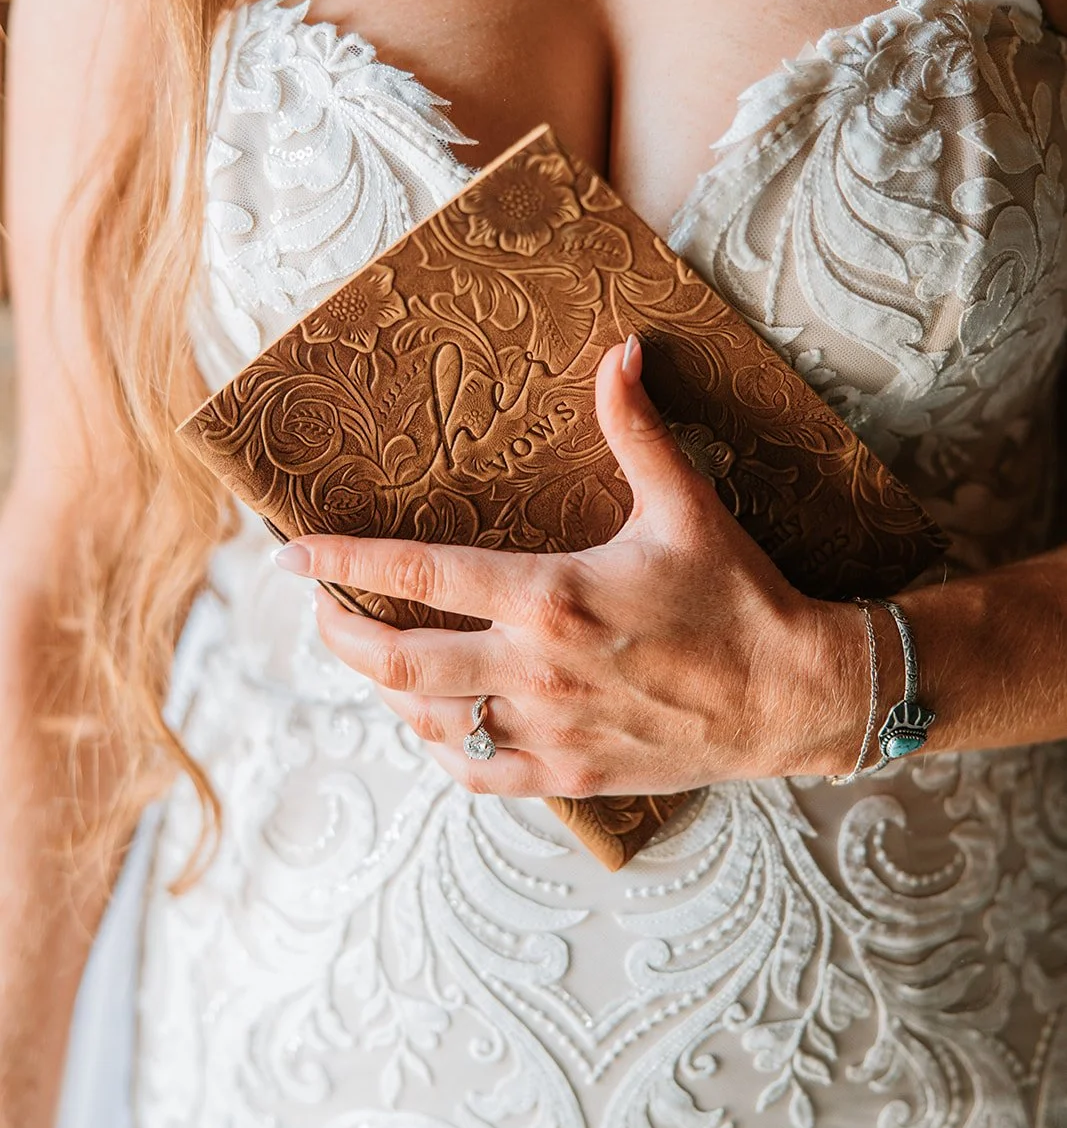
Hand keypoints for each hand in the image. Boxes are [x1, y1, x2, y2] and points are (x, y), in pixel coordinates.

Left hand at [275, 338, 855, 798]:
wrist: (794, 696)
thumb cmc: (739, 597)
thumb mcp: (687, 505)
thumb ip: (636, 429)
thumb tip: (618, 352)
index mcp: (552, 598)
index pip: (419, 574)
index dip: (342, 562)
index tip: (290, 558)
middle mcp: (536, 671)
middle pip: (397, 660)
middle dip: (340, 634)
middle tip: (319, 611)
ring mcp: (549, 732)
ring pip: (427, 720)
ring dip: (385, 687)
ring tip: (373, 656)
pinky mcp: (570, 775)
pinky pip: (476, 773)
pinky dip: (440, 747)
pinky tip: (436, 722)